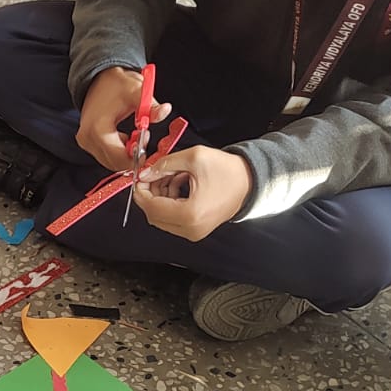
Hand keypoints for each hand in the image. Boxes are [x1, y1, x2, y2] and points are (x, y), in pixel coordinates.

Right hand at [76, 66, 171, 171]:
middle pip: (114, 163)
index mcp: (97, 129)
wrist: (99, 79)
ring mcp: (86, 142)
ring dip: (127, 155)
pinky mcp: (88, 143)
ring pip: (110, 162)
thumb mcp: (137, 91)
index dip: (136, 157)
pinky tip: (128, 138)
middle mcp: (88, 139)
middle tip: (144, 138)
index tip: (148, 149)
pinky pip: (106, 156)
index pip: (117, 157)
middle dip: (133, 156)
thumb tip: (165, 111)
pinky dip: (120, 152)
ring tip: (137, 136)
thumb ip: (151, 105)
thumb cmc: (115, 84)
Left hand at [132, 146, 251, 240]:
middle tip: (153, 175)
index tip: (139, 178)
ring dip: (161, 195)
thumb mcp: (194, 158)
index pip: (152, 208)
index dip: (141, 192)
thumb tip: (145, 173)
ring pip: (162, 217)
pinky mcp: (195, 230)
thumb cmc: (229, 170)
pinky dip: (170, 201)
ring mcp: (193, 233)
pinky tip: (179, 183)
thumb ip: (165, 164)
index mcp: (189, 214)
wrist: (252, 182)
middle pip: (154, 215)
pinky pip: (172, 218)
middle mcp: (190, 229)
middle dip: (151, 193)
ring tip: (172, 175)